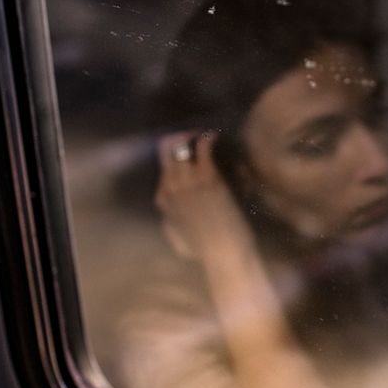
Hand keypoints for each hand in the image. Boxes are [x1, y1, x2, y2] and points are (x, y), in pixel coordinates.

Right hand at [155, 132, 252, 260]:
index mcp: (164, 201)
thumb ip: (170, 226)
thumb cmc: (205, 251)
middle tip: (192, 135)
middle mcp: (171, 188)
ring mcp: (188, 182)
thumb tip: (169, 218)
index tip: (187, 153)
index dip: (174, 159)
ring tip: (203, 134)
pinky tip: (213, 136)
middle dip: (178, 139)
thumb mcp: (178, 241)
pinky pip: (202, 149)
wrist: (224, 253)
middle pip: (165, 151)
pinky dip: (206, 139)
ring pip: (179, 146)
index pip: (163, 170)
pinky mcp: (207, 179)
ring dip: (191, 136)